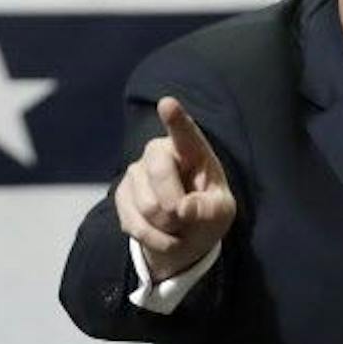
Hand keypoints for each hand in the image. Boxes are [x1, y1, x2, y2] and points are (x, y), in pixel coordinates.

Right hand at [116, 97, 236, 281]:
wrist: (183, 236)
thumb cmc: (207, 213)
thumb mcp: (221, 212)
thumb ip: (210, 208)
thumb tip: (183, 208)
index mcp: (191, 150)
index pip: (184, 133)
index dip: (175, 119)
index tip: (168, 104)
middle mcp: (160, 153)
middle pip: (160, 173)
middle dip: (176, 205)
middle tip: (187, 217)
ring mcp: (137, 172)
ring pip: (148, 206)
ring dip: (168, 227)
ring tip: (177, 225)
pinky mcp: (121, 195)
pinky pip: (135, 223)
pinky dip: (155, 239)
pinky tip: (164, 236)